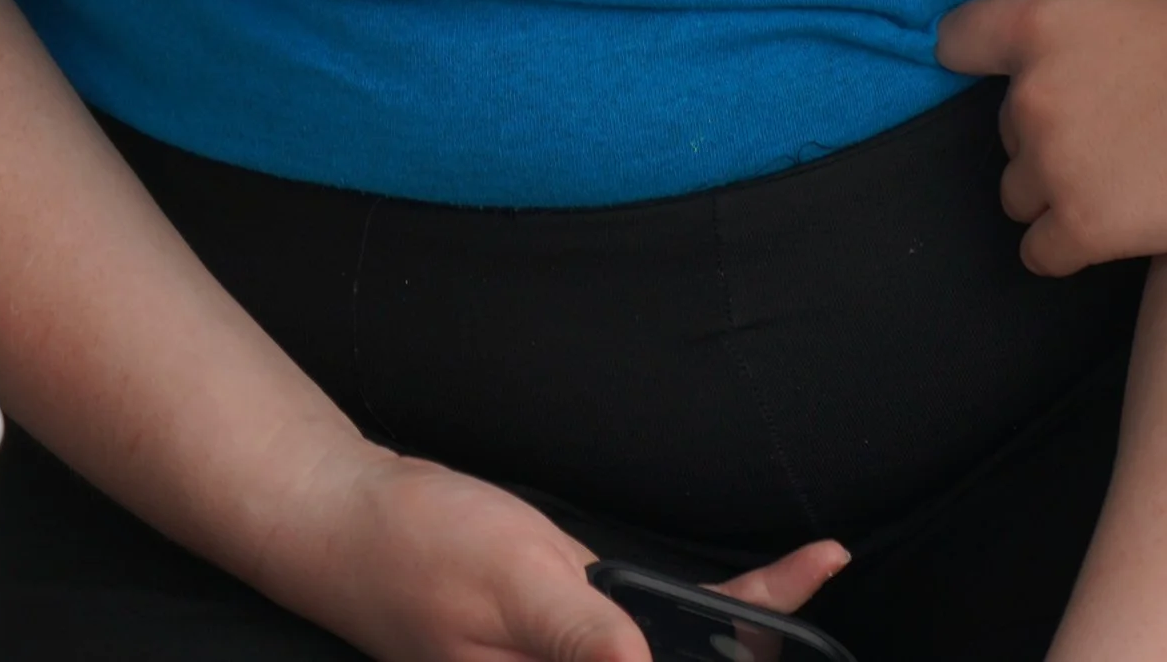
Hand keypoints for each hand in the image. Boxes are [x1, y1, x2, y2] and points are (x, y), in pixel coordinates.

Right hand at [268, 445, 845, 661]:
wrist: (346, 519)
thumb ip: (585, 634)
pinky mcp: (558, 638)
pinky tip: (734, 596)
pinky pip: (639, 635)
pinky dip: (693, 613)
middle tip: (820, 569)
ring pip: (665, 660)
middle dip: (752, 643)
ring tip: (804, 576)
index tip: (791, 614)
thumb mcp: (513, 578)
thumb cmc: (420, 544)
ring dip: (734, 629)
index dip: (730, 659)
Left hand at [935, 0, 1166, 275]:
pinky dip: (1065, 246)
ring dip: (1055, 192)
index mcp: (1042, 23)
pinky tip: (1107, 229)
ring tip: (1119, 182)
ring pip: (1017, 194)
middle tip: (1116, 133)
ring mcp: (1053, 164)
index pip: (958, 38)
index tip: (992, 68)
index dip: (974, 54)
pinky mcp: (1080, 226)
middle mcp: (1032, 93)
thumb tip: (1069, 44)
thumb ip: (1085, 20)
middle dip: (1050, 134)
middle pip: (1007, 130)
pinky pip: (1037, 252)